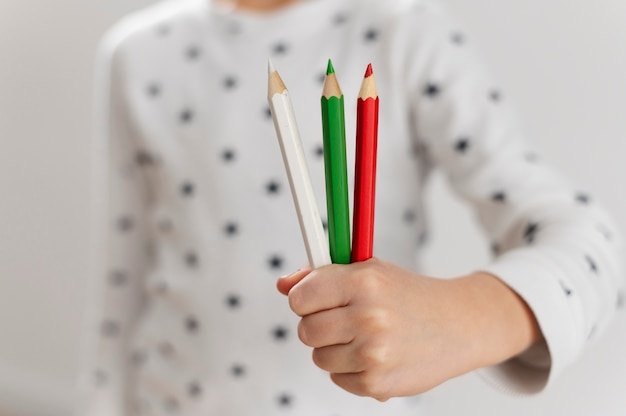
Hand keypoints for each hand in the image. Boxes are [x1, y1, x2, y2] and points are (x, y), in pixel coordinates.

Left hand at [277, 258, 540, 400]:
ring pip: (318, 356)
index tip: (315, 299)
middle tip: (344, 318)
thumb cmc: (408, 295)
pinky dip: (350, 369)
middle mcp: (368, 317)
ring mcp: (373, 354)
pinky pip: (337, 377)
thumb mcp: (369, 271)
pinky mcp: (376, 383)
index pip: (300, 297)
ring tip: (365, 336)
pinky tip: (376, 354)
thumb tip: (282, 285)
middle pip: (305, 330)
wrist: (458, 325)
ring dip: (334, 348)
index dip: (304, 298)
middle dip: (319, 324)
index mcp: (364, 282)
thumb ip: (321, 276)